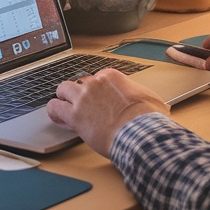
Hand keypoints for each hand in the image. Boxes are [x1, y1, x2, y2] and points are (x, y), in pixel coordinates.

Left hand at [47, 67, 169, 157]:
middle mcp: (95, 83)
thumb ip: (144, 96)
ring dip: (64, 98)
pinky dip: (54, 111)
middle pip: (80, 82)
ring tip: (66, 108)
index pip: (97, 78)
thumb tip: (155, 103)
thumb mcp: (151, 99)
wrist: (140, 133)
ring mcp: (83, 97)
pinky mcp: (74, 115)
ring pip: (63, 89)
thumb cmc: (147, 119)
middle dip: (81, 92)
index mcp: (111, 76)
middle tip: (84, 105)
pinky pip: (54, 107)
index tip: (99, 100)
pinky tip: (58, 116)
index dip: (96, 91)